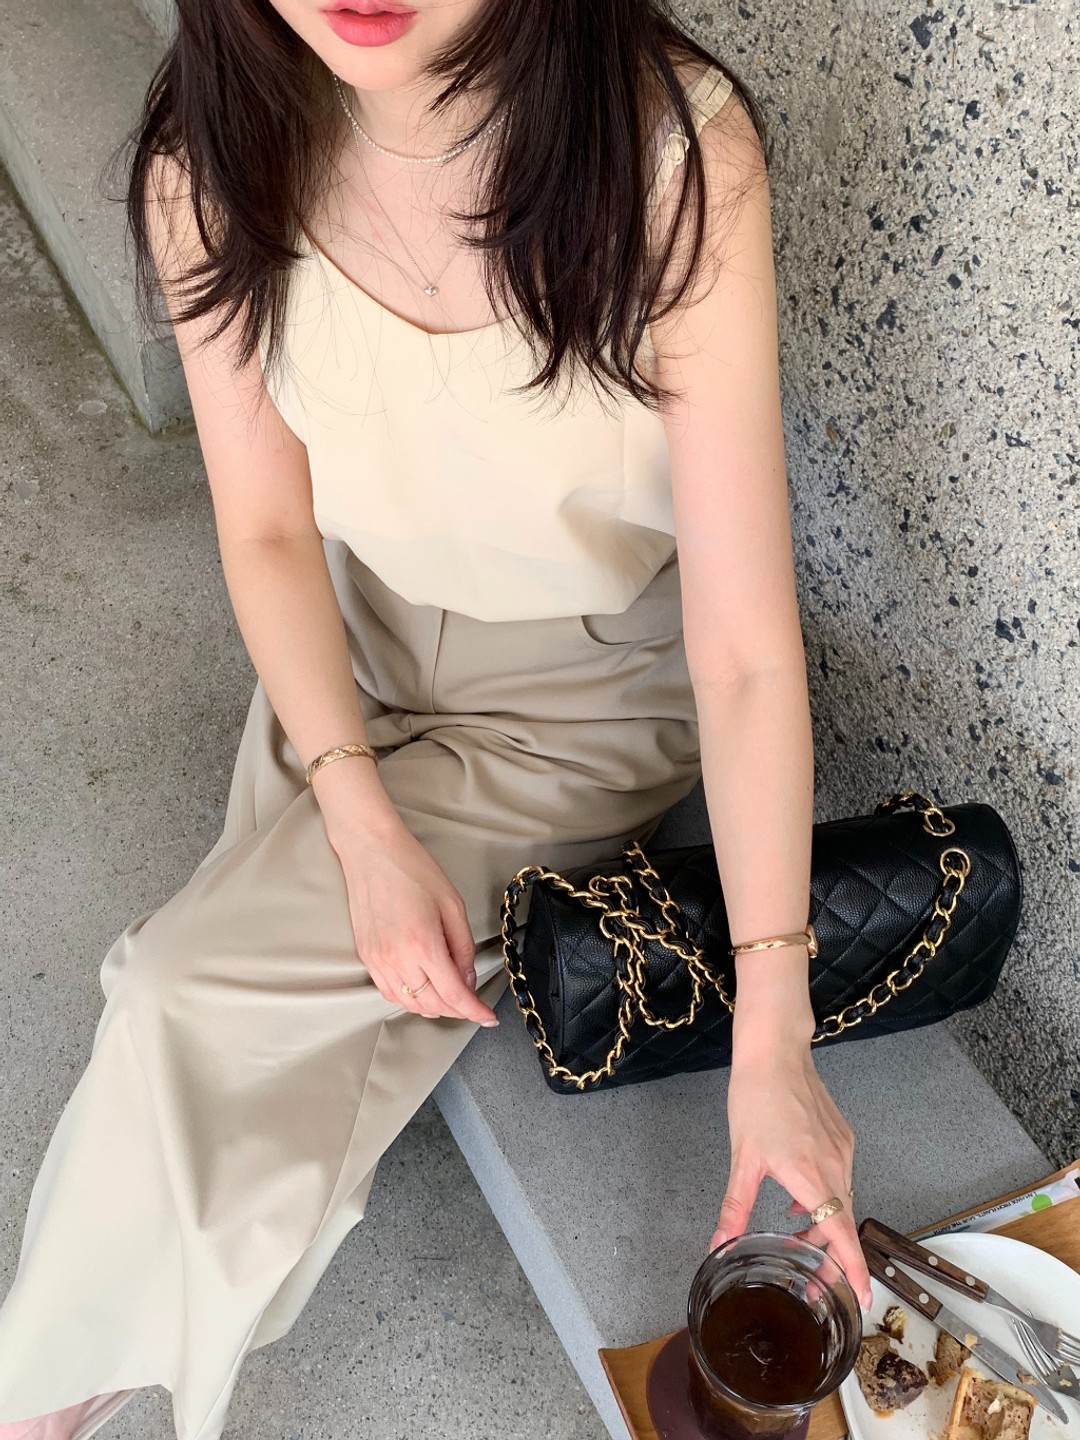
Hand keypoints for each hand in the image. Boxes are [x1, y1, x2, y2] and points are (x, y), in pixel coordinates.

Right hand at [331, 807, 499, 1026]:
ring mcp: (377, 960)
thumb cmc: (412, 869)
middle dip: (457, 1010)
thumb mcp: (452, 904)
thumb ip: (463, 947)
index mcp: (423, 944)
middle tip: (473, 1004)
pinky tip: (423, 990)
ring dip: (434, 1007)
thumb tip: (467, 979)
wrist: (371, 851)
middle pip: (432, 1005)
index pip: (453, 994)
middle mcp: (397, 958)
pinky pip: (389, 992)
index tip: (488, 1017)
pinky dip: (410, 999)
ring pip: (410, 1004)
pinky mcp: (366, 957)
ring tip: (451, 998)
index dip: (474, 1011)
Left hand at [711, 1033, 872, 1308]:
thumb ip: (735, 1207)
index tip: (862, 1300)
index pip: (841, 1235)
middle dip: (830, 1256)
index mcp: (811, 1176)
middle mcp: (835, 1165)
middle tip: (812, 1279)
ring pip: (842, 1200)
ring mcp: (842, 1149)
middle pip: (843, 1223)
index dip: (852, 1270)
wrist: (776, 1051)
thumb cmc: (756, 1098)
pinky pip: (840, 1177)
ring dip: (825, 1223)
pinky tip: (800, 1196)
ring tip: (797, 1233)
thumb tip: (719, 1244)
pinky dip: (826, 1195)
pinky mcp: (843, 1136)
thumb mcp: (742, 1158)